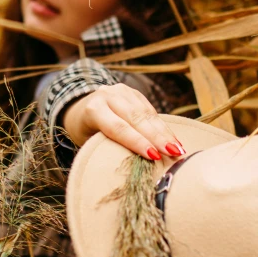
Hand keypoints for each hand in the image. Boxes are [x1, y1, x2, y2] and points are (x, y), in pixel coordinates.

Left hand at [62, 83, 184, 160]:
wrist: (79, 108)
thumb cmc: (84, 132)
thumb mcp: (88, 141)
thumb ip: (108, 147)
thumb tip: (132, 165)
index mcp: (93, 109)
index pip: (118, 127)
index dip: (137, 142)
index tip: (154, 156)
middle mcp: (108, 96)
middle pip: (136, 118)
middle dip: (157, 137)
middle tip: (173, 153)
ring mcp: (122, 91)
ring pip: (147, 113)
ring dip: (165, 133)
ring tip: (178, 149)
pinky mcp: (134, 93)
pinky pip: (151, 110)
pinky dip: (163, 126)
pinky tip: (174, 139)